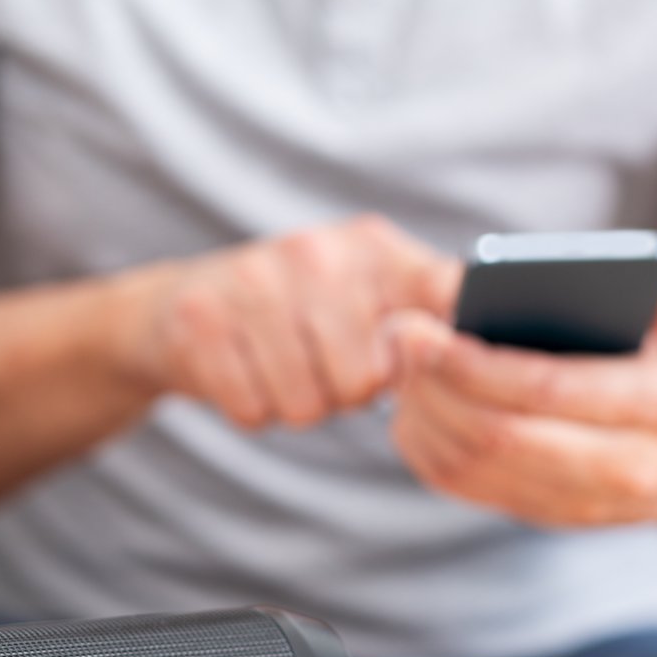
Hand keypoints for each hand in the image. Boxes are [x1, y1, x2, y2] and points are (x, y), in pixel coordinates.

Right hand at [127, 215, 459, 429]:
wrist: (181, 308)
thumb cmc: (297, 314)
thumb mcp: (367, 299)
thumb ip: (426, 322)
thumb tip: (476, 359)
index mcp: (376, 248)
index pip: (447, 299)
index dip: (446, 351)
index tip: (436, 367)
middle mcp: (318, 251)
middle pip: (364, 381)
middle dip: (343, 394)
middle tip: (319, 363)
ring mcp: (255, 280)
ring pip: (306, 404)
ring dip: (295, 404)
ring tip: (280, 365)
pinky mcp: (201, 319)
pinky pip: (252, 409)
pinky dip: (250, 408)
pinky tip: (243, 371)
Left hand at [387, 266, 656, 528]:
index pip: (550, 390)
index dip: (475, 363)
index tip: (421, 326)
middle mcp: (623, 469)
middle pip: (498, 435)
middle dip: (433, 384)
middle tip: (393, 334)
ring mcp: (580, 502)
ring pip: (472, 466)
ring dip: (421, 412)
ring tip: (397, 358)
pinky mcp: (544, 515)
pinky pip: (466, 487)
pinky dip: (426, 444)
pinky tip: (411, 399)